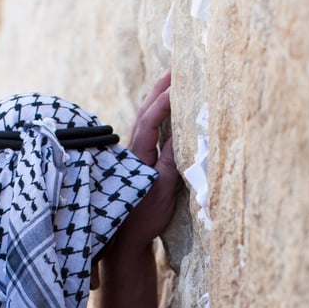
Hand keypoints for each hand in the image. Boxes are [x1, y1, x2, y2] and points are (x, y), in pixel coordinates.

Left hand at [117, 70, 178, 248]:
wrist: (126, 239)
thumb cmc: (144, 218)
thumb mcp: (163, 191)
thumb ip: (171, 162)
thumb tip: (182, 134)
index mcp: (139, 156)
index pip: (150, 120)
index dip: (163, 101)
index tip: (178, 83)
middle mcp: (134, 150)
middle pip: (145, 112)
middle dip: (160, 89)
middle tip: (176, 68)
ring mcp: (135, 154)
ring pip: (145, 118)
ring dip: (158, 98)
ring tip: (172, 80)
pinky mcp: (139, 161)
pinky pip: (148, 129)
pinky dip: (158, 114)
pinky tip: (166, 110)